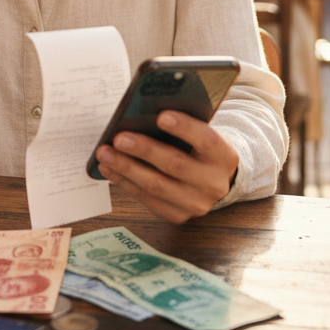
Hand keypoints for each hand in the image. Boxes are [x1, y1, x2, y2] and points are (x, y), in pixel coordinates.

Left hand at [94, 111, 239, 223]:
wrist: (213, 178)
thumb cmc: (199, 147)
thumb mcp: (200, 132)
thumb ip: (182, 125)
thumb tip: (142, 113)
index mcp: (224, 156)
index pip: (206, 139)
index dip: (184, 128)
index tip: (160, 115)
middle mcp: (213, 183)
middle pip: (175, 164)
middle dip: (143, 150)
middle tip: (118, 137)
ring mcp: (196, 203)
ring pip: (157, 186)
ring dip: (126, 168)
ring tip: (105, 154)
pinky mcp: (178, 215)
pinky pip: (147, 199)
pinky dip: (125, 182)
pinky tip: (109, 169)